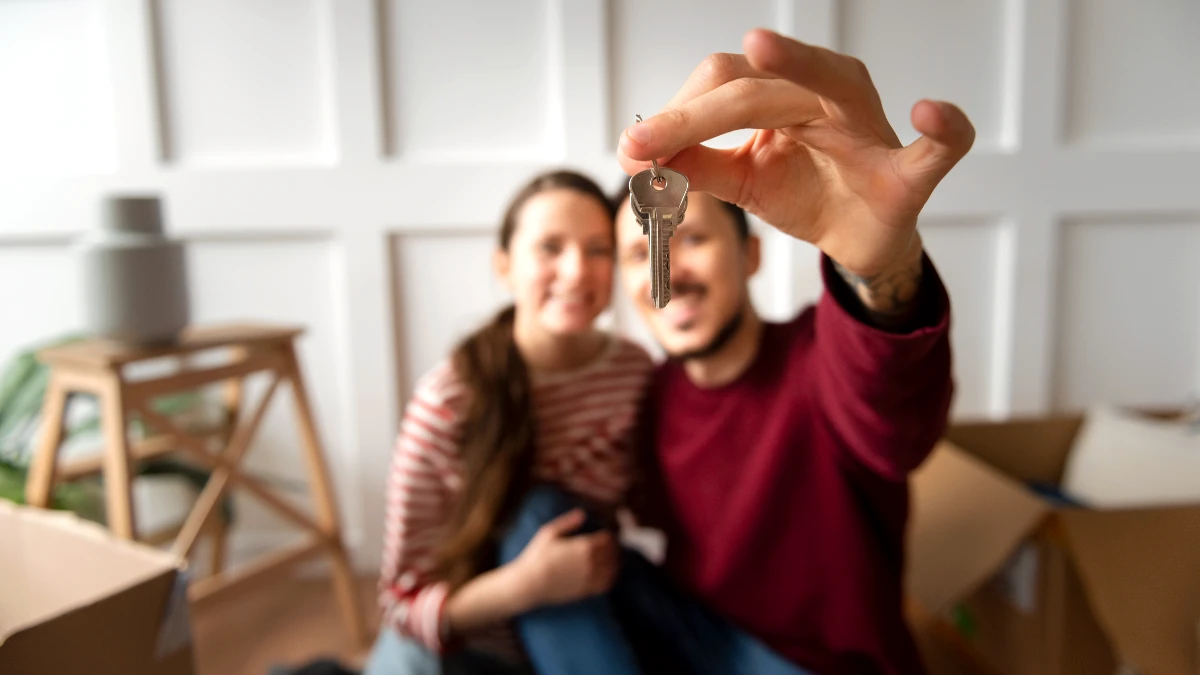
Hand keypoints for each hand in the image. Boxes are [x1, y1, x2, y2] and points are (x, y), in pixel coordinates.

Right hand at [509, 509, 618, 608]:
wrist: (530, 584)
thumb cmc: (536, 557)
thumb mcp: (549, 532)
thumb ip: (567, 522)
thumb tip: (582, 513)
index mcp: (584, 545)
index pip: (607, 539)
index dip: (608, 536)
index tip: (606, 536)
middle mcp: (591, 562)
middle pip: (612, 553)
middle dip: (613, 549)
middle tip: (611, 547)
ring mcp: (590, 577)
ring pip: (613, 569)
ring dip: (615, 563)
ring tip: (612, 560)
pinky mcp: (587, 591)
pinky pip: (606, 584)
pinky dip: (611, 578)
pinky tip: (608, 575)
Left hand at [616, 28, 974, 279]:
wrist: (860, 238)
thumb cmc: (806, 194)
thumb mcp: (741, 182)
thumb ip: (697, 166)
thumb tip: (638, 155)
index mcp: (786, 93)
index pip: (723, 85)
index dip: (675, 115)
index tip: (630, 147)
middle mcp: (830, 95)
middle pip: (757, 86)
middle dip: (695, 113)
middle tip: (644, 144)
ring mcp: (873, 129)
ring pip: (833, 84)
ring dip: (797, 66)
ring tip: (760, 49)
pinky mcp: (911, 173)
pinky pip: (939, 147)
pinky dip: (942, 129)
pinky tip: (931, 114)